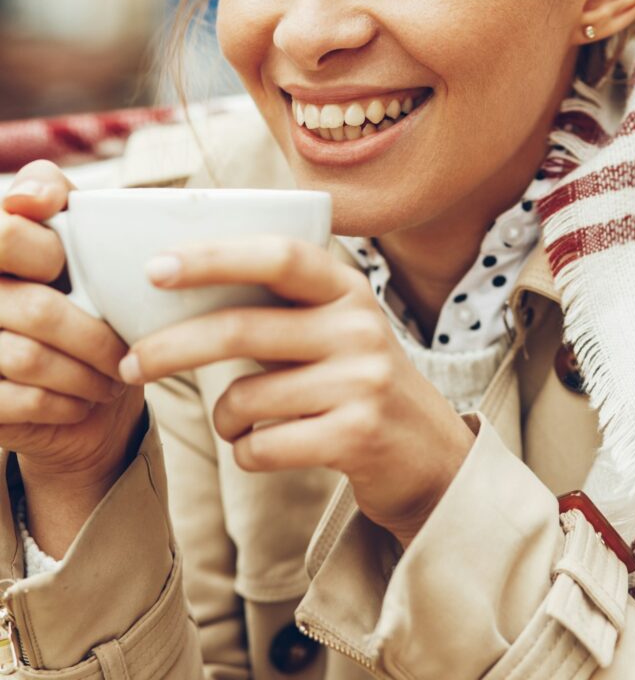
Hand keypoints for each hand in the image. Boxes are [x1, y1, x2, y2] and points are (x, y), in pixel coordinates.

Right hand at [0, 161, 144, 490]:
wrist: (74, 375)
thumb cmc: (77, 288)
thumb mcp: (72, 229)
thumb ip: (51, 192)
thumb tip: (30, 198)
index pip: (10, 236)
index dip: (49, 253)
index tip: (71, 267)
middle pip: (38, 310)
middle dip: (94, 336)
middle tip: (122, 349)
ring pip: (32, 359)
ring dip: (87, 374)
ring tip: (112, 377)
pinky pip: (24, 401)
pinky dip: (67, 403)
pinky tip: (82, 401)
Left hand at [120, 235, 474, 546]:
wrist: (429, 456)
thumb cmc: (356, 382)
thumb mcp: (332, 329)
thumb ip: (277, 306)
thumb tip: (177, 287)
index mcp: (346, 288)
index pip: (276, 255)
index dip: (213, 257)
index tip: (154, 267)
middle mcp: (358, 326)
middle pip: (241, 328)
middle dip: (171, 347)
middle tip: (129, 363)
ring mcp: (362, 381)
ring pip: (246, 397)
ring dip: (223, 417)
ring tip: (237, 421)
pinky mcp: (357, 436)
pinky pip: (262, 446)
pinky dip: (246, 451)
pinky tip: (263, 446)